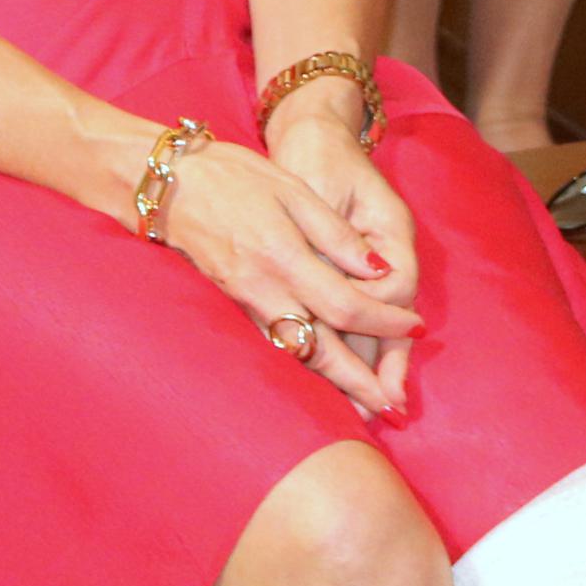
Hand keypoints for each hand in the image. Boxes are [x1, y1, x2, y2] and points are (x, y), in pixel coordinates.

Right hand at [150, 129, 423, 417]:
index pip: (346, 304)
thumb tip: (379, 269)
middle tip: (392, 407)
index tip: (417, 327)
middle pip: (320, 349)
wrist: (168, 185)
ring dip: (329, 386)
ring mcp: (244, 304)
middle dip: (359, 381)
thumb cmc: (235, 177)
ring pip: (294, 357)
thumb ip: (335, 234)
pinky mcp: (232, 307)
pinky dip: (298, 370)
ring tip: (361, 408)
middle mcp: (264, 291)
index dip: (385, 321)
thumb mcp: (292, 191)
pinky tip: (317, 382)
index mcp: (285, 258)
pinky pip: (271, 347)